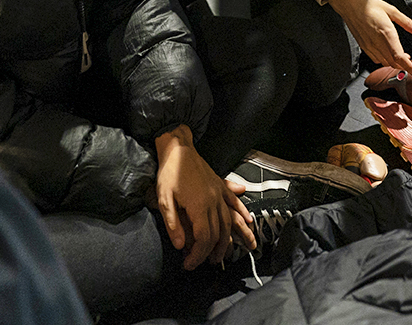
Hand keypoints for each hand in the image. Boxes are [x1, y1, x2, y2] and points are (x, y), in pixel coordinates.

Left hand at [154, 126, 254, 269]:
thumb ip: (172, 224)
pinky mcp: (220, 186)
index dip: (198, 254)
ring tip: (230, 252)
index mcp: (200, 206)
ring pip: (230, 221)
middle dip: (213, 251)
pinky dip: (242, 213)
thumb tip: (180, 246)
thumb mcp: (163, 199)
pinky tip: (248, 221)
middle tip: (207, 263)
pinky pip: (235, 202)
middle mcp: (214, 201)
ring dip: (231, 239)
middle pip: (219, 233)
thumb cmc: (169, 173)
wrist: (178, 148)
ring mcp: (219, 193)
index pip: (204, 238)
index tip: (190, 264)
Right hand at [326, 0, 411, 77]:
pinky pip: (376, 59)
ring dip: (395, 64)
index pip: (399, 57)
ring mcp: (369, 46)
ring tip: (403, 58)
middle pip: (393, 63)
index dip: (409, 67)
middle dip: (406, 67)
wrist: (350, 4)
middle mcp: (377, 42)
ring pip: (385, 62)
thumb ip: (406, 22)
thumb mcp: (391, 10)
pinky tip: (389, 54)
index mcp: (386, 33)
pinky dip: (385, 61)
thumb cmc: (370, 4)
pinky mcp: (364, 46)